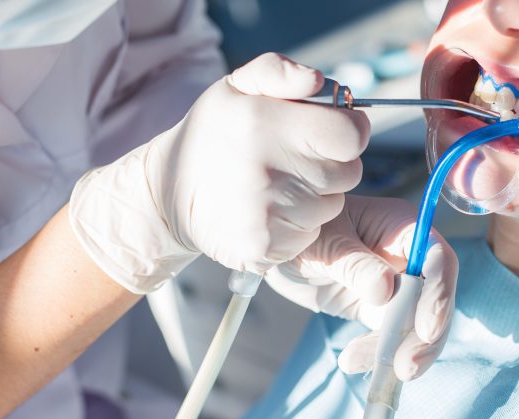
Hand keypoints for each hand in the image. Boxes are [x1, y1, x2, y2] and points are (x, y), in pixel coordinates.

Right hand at [69, 52, 369, 292]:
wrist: (167, 193)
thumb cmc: (214, 134)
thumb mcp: (237, 87)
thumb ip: (279, 71)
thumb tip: (318, 81)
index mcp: (263, 124)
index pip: (350, 136)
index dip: (351, 130)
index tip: (335, 130)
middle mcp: (265, 172)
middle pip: (348, 173)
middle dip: (331, 163)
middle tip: (295, 158)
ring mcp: (266, 215)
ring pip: (332, 206)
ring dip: (316, 195)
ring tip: (277, 184)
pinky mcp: (264, 247)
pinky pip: (311, 234)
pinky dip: (299, 224)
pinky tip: (270, 209)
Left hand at [266, 195, 458, 379]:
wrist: (278, 251)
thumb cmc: (303, 233)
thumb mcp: (324, 244)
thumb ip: (356, 266)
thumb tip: (386, 290)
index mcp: (403, 228)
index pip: (438, 260)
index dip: (439, 295)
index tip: (426, 330)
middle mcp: (409, 258)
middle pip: (436, 300)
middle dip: (425, 337)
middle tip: (406, 368)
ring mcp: (399, 288)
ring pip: (418, 326)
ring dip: (400, 353)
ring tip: (358, 363)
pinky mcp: (382, 313)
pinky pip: (393, 340)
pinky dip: (377, 356)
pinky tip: (350, 361)